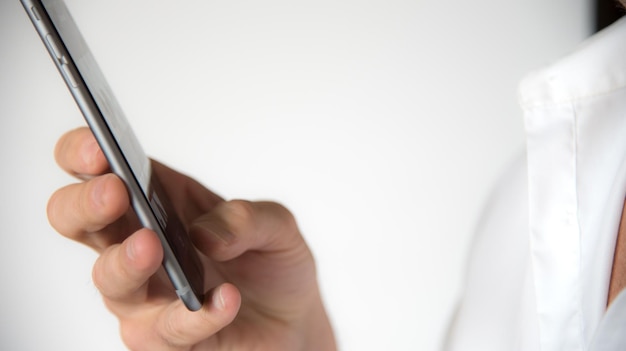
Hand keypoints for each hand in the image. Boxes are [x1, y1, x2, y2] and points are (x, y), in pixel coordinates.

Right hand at [47, 127, 335, 350]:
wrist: (292, 319)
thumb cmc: (269, 262)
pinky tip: (224, 298)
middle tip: (116, 193)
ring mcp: (142, 293)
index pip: (95, 169)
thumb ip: (246, 219)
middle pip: (74, 219)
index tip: (101, 149)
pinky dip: (194, 315)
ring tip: (154, 247)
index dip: (82, 153)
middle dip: (85, 204)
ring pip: (108, 279)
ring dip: (126, 262)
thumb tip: (205, 234)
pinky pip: (165, 330)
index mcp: (156, 198)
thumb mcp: (276, 226)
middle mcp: (136, 241)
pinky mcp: (162, 336)